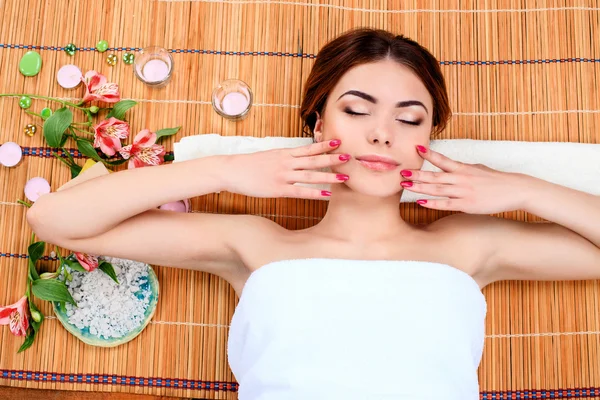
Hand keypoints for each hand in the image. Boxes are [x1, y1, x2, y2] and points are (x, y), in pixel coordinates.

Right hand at [222, 139, 349, 198]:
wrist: (232, 170)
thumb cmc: (250, 165)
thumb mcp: (270, 156)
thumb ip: (284, 158)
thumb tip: (297, 158)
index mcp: (284, 153)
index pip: (308, 148)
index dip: (324, 145)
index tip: (338, 142)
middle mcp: (286, 162)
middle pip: (313, 160)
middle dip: (332, 159)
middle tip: (349, 157)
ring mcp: (283, 176)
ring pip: (310, 175)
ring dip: (329, 176)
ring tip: (344, 177)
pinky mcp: (278, 189)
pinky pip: (300, 191)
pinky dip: (315, 193)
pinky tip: (327, 194)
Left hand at [399, 145, 527, 213]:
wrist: (514, 190)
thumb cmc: (495, 180)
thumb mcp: (477, 168)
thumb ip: (462, 168)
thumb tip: (450, 166)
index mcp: (463, 168)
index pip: (443, 159)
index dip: (429, 154)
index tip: (416, 148)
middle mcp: (461, 178)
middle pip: (435, 176)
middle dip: (417, 174)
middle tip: (402, 172)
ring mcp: (463, 192)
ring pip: (437, 189)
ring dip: (420, 187)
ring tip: (405, 185)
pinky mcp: (466, 205)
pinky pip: (446, 204)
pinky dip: (433, 203)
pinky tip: (420, 202)